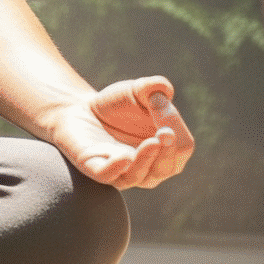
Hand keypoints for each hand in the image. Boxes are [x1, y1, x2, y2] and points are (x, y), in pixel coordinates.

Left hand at [49, 76, 194, 189]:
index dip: (177, 128)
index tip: (160, 103)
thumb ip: (154, 88)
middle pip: (168, 168)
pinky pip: (108, 176)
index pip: (183, 147)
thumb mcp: (138, 91)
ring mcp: (122, 172)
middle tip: (165, 132)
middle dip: (168, 151)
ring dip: (147, 160)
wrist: (81, 110)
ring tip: (152, 142)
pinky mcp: (95, 168)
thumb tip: (164, 91)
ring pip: (140, 176)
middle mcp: (149, 168)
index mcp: (166, 151)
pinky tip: (124, 157)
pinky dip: (116, 169)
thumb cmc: (117, 105)